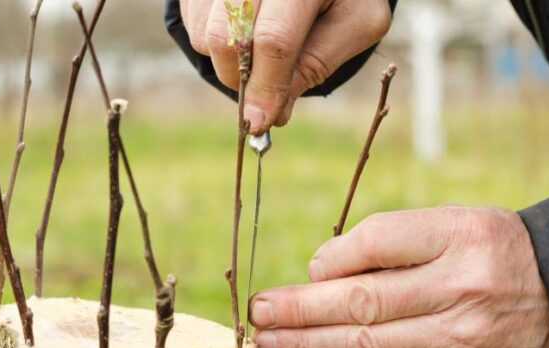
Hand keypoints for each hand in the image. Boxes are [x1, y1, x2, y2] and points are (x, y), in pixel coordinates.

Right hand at [179, 0, 391, 133]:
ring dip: (229, 64)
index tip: (259, 123)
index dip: (265, 87)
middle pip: (230, 39)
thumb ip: (316, 65)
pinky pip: (194, 23)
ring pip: (206, 35)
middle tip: (263, 94)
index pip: (274, 40)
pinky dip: (215, 43)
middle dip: (244, 82)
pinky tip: (245, 33)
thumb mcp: (354, 25)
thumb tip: (272, 113)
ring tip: (261, 55)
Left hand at [249, 207, 548, 347]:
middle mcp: (461, 287)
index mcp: (460, 235)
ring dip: (310, 346)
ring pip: (370, 344)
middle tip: (258, 313)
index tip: (306, 272)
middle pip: (365, 301)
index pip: (381, 240)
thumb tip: (322, 268)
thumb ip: (391, 238)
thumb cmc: (496, 250)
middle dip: (303, 310)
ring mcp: (461, 336)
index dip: (335, 258)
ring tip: (267, 344)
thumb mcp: (455, 223)